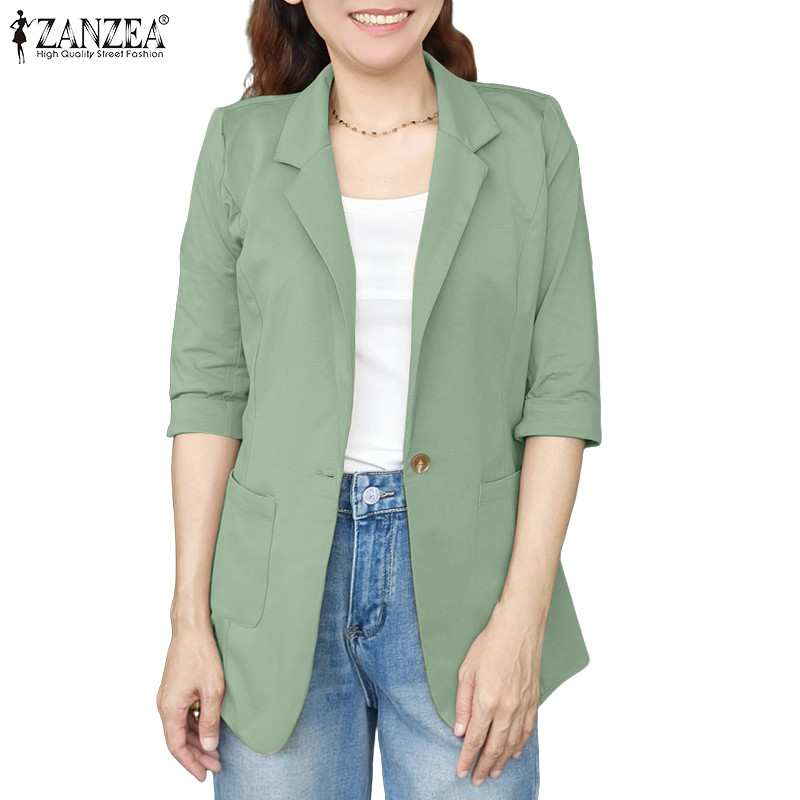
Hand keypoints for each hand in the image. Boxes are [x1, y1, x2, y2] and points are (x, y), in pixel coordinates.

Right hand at [156, 621, 224, 780]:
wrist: (191, 628)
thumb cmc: (201, 654)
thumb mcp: (213, 690)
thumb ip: (210, 720)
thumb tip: (209, 745)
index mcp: (169, 708)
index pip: (176, 747)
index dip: (190, 763)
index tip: (204, 774)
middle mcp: (164, 705)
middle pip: (178, 739)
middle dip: (197, 754)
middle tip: (216, 765)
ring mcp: (168, 697)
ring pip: (180, 727)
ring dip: (196, 740)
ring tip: (215, 750)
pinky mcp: (174, 689)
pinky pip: (182, 715)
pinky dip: (194, 725)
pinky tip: (208, 728)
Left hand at [452, 599, 541, 785]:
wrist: (519, 627)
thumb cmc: (491, 643)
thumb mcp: (466, 671)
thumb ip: (462, 703)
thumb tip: (459, 729)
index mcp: (487, 702)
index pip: (474, 740)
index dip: (467, 759)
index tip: (461, 772)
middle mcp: (506, 708)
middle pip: (494, 747)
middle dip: (484, 766)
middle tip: (477, 780)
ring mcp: (522, 706)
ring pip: (512, 743)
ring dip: (502, 760)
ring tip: (494, 772)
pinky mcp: (532, 700)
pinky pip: (527, 730)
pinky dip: (520, 744)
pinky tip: (514, 752)